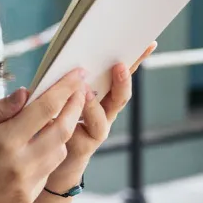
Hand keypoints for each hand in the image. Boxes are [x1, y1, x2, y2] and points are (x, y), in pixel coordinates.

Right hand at [0, 69, 87, 202]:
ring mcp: (26, 185)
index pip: (45, 109)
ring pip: (60, 153)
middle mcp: (21, 165)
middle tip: (80, 91)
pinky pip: (48, 171)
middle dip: (75, 108)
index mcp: (4, 142)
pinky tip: (38, 144)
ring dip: (63, 132)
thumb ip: (0, 110)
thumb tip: (27, 93)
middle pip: (63, 131)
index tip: (77, 75)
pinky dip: (49, 153)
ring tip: (57, 117)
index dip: (65, 89)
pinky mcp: (26, 197)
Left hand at [43, 44, 156, 193]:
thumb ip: (71, 79)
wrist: (54, 160)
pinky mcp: (84, 146)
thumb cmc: (58, 119)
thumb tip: (73, 55)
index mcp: (105, 95)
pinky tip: (65, 110)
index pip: (123, 74)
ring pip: (100, 117)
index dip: (136, 60)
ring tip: (84, 91)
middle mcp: (106, 113)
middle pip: (120, 96)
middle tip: (119, 66)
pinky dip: (73, 122)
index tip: (148, 43)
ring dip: (92, 103)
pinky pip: (80, 133)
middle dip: (122, 81)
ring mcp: (98, 131)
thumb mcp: (67, 94)